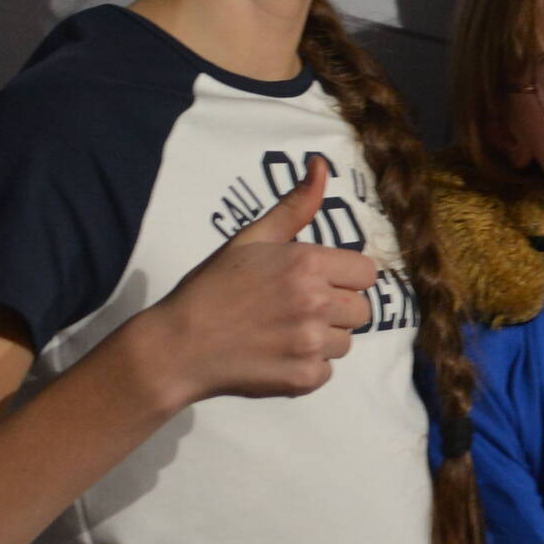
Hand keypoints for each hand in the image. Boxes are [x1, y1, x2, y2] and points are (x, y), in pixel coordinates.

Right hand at [132, 156, 383, 407]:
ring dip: (322, 339)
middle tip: (294, 309)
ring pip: (345, 342)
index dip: (343, 276)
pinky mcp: (304, 378)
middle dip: (335, 309)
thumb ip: (295, 206)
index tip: (316, 282)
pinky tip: (276, 355)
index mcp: (308, 263)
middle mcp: (316, 303)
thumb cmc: (212, 287)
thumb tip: (322, 165)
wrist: (178, 345)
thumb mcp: (252, 239)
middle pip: (361, 309)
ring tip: (282, 332)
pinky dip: (306, 368)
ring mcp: (311, 344)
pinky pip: (326, 372)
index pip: (366, 273)